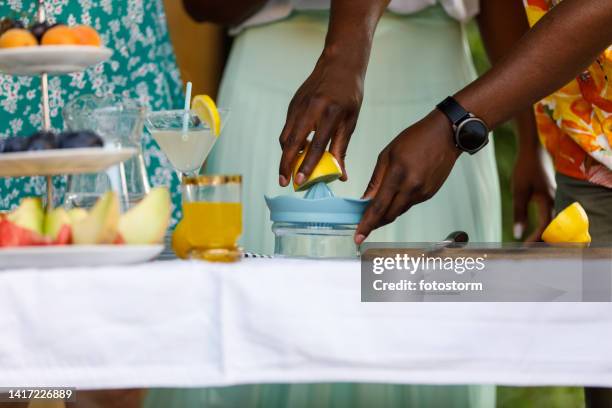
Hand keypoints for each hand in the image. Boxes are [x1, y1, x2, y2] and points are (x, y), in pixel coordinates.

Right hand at [278, 51, 363, 186]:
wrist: (339, 63)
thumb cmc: (349, 95)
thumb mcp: (350, 121)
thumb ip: (341, 149)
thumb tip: (340, 176)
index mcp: (330, 113)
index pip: (316, 145)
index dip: (307, 165)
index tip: (300, 182)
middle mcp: (311, 109)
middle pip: (292, 143)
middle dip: (285, 165)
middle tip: (283, 182)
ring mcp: (298, 106)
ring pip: (286, 136)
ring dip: (285, 156)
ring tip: (288, 172)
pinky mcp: (292, 104)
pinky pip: (287, 128)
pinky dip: (289, 143)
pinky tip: (294, 152)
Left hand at [355, 111, 460, 243]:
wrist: (446, 135)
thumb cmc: (416, 139)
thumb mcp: (387, 154)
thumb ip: (376, 179)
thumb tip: (365, 199)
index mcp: (398, 175)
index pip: (378, 207)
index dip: (367, 224)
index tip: (358, 236)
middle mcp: (412, 187)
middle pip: (389, 215)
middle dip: (375, 223)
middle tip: (363, 226)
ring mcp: (422, 193)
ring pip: (399, 211)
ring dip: (386, 214)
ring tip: (376, 211)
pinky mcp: (429, 194)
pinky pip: (409, 204)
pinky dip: (399, 204)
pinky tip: (395, 196)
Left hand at [512, 145, 553, 240]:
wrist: (533, 150)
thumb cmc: (525, 169)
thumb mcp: (518, 191)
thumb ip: (518, 213)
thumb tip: (517, 234)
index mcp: (548, 201)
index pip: (545, 227)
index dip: (536, 239)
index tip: (524, 247)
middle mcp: (554, 201)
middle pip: (553, 228)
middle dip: (543, 241)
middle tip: (530, 250)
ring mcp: (554, 198)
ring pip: (553, 222)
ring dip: (544, 234)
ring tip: (531, 243)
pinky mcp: (550, 196)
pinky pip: (551, 215)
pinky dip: (545, 226)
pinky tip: (535, 230)